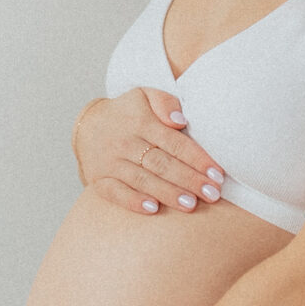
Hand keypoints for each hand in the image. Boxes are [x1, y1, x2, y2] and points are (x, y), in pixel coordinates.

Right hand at [73, 87, 224, 215]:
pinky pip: (115, 192)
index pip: (173, 142)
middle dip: (189, 180)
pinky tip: (153, 209)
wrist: (88, 126)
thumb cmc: (128, 113)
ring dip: (168, 193)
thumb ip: (165, 103)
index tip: (217, 174)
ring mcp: (110, 162)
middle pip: (161, 164)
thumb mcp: (145, 96)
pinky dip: (133, 201)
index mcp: (140, 121)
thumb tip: (180, 121)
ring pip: (142, 180)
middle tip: (212, 194)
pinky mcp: (98, 179)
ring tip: (191, 205)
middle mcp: (125, 143)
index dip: (197, 159)